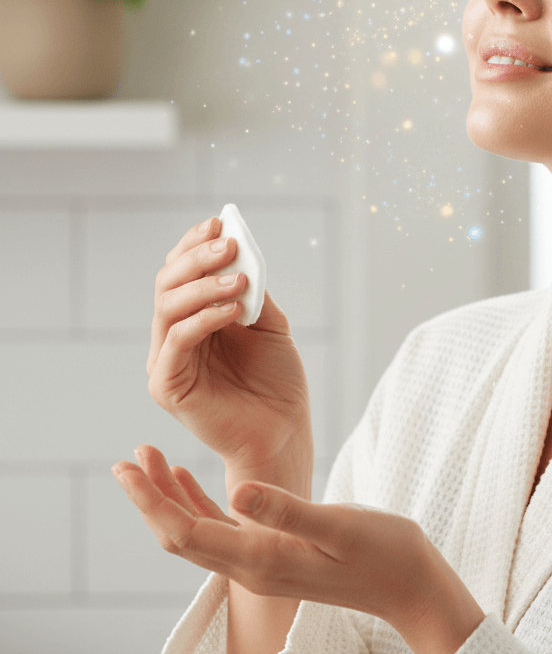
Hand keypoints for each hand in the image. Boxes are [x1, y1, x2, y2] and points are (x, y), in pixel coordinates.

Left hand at [112, 446, 485, 653]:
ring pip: (197, 531)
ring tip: (149, 459)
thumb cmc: (383, 552)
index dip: (152, 501)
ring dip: (169, 498)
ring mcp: (262, 563)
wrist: (409, 585)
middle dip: (149, 498)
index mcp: (260, 559)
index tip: (128, 468)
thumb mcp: (337, 525)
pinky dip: (200, 502)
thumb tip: (235, 489)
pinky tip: (192, 478)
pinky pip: (222, 529)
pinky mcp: (275, 552)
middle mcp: (252, 567)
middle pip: (181, 535)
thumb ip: (286, 510)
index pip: (186, 533)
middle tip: (127, 459)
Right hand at [149, 216, 311, 485]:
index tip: (220, 222)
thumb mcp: (269, 324)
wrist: (283, 431)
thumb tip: (242, 251)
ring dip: (204, 285)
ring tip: (240, 279)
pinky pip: (177, 342)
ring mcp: (167, 360)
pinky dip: (204, 319)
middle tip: (229, 244)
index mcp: (194, 318)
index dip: (195, 244)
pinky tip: (234, 310)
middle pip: (168, 284)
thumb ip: (253, 290)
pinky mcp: (167, 386)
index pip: (181, 272)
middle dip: (197, 258)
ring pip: (168, 308)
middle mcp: (173, 335)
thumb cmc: (276, 381)